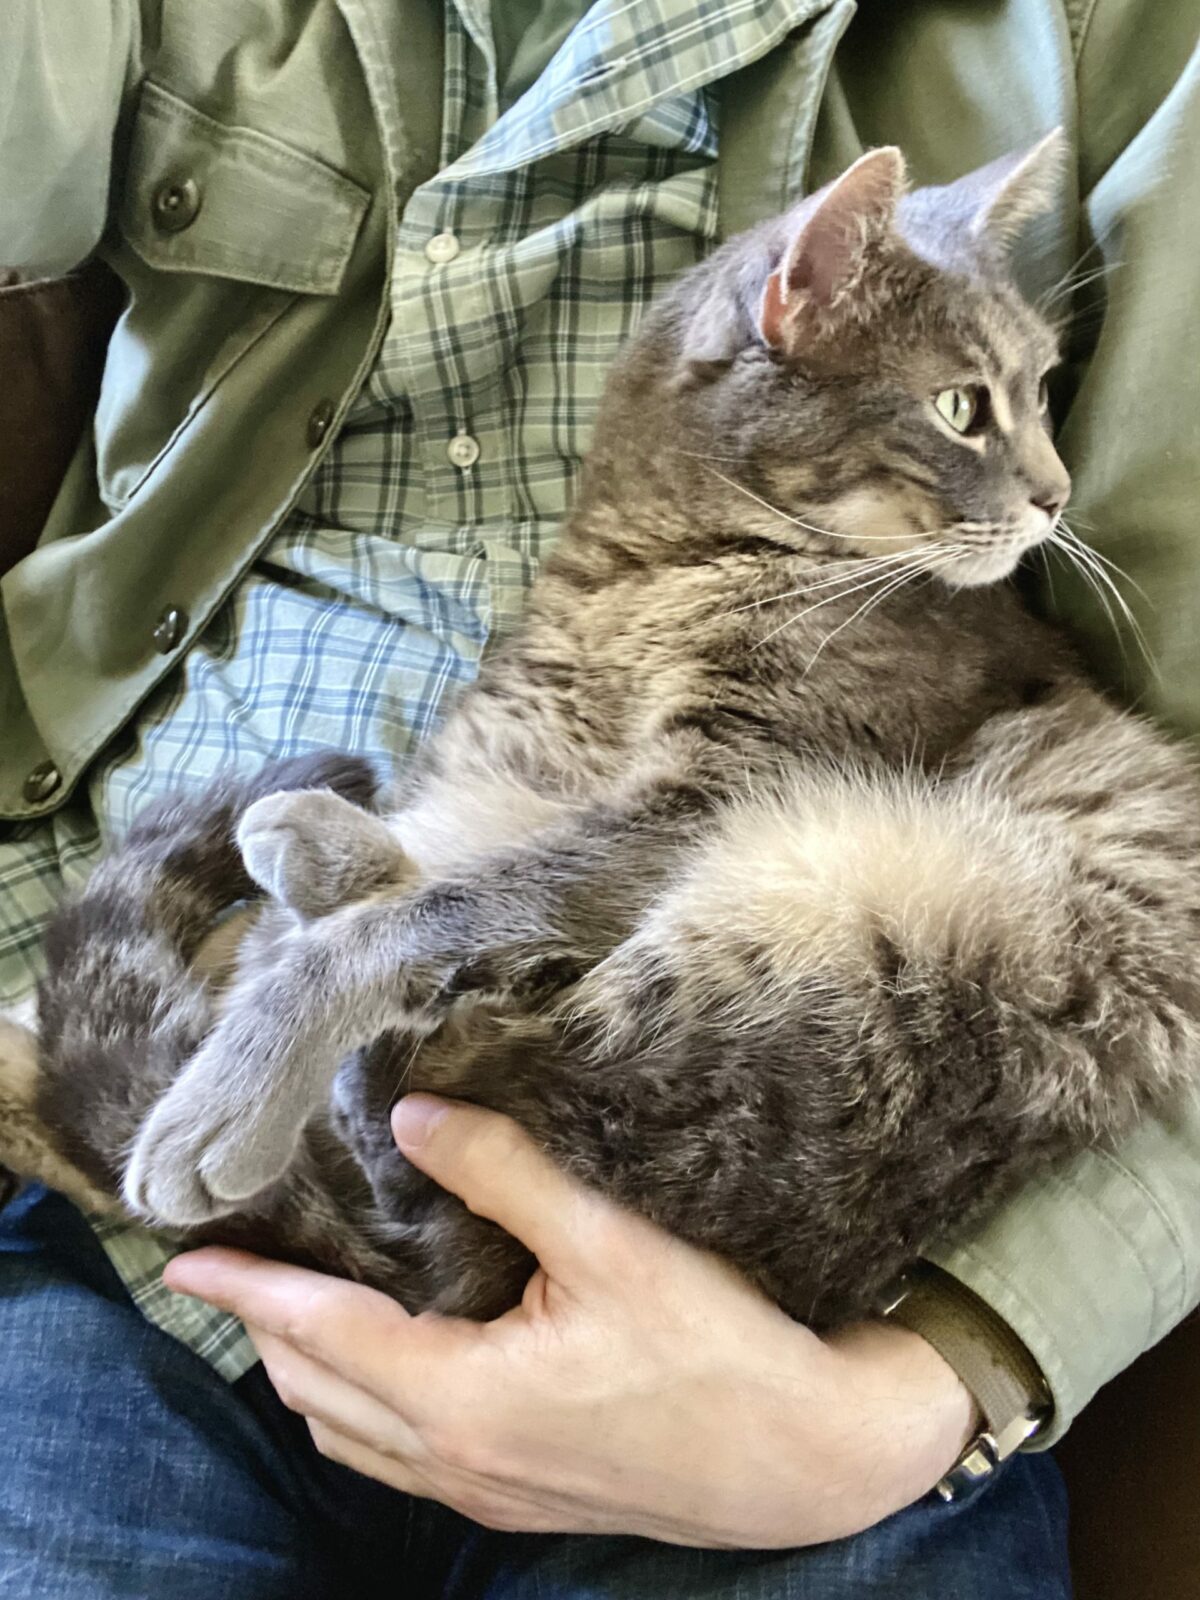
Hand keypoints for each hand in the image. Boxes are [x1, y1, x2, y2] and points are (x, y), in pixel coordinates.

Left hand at [165, 1097, 976, 1546]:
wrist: (807, 1463)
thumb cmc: (718, 1349)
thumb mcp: (611, 1243)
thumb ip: (503, 1173)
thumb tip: (411, 1115)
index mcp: (464, 1399)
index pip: (318, 1338)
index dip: (247, 1295)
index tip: (186, 1263)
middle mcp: (458, 1461)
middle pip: (318, 1396)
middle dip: (267, 1334)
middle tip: (244, 1269)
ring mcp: (487, 1495)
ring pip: (353, 1442)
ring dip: (311, 1378)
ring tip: (299, 1316)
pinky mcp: (521, 1505)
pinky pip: (401, 1466)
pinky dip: (363, 1414)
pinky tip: (392, 1372)